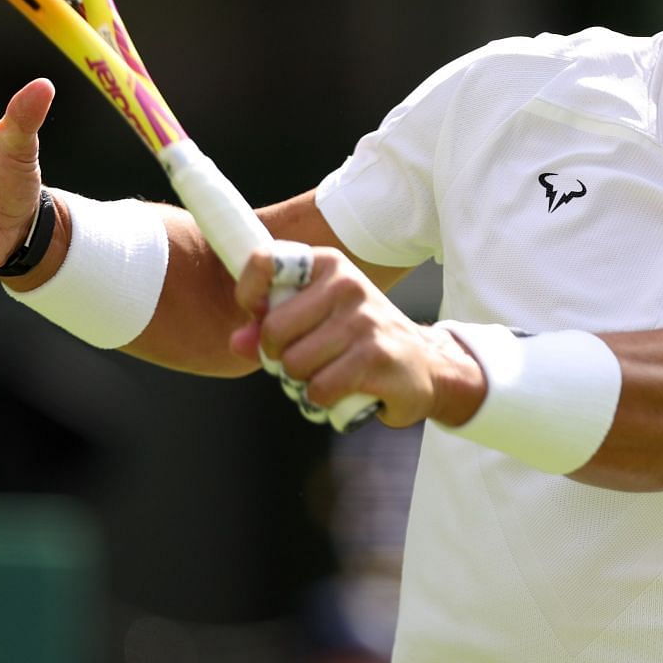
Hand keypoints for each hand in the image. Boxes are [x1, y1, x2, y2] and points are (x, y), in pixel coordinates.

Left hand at [228, 245, 483, 428]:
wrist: (425, 366)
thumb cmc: (359, 342)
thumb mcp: (316, 323)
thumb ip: (269, 328)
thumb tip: (237, 342)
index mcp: (329, 266)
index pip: (268, 261)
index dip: (249, 292)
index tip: (256, 313)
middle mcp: (347, 285)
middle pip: (273, 330)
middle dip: (277, 357)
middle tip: (301, 362)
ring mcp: (364, 321)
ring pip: (294, 365)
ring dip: (300, 384)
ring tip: (324, 378)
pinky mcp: (375, 357)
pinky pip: (319, 389)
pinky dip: (321, 401)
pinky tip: (340, 394)